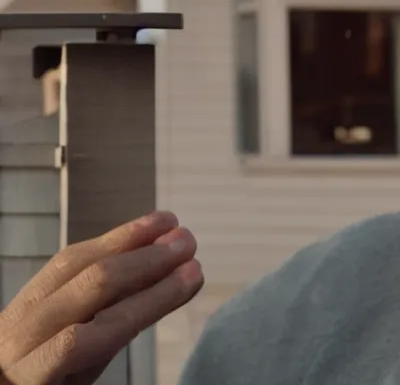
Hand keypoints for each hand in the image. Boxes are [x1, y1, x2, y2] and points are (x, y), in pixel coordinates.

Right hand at [0, 212, 203, 383]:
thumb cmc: (45, 381)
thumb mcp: (75, 345)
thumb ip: (114, 309)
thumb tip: (169, 268)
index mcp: (28, 310)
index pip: (75, 261)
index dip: (125, 237)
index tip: (167, 220)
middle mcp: (17, 326)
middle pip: (84, 274)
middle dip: (145, 254)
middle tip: (188, 241)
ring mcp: (18, 356)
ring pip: (87, 302)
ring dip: (150, 282)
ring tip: (193, 271)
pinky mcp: (30, 383)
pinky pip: (75, 346)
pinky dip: (129, 314)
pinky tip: (168, 297)